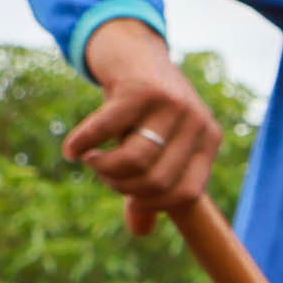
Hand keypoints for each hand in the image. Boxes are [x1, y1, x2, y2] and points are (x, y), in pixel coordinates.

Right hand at [59, 19, 222, 229]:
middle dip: (123, 186)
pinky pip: (105, 130)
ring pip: (135, 161)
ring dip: (105, 169)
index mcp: (209, 141)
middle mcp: (197, 122)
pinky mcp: (140, 88)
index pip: (186, 195)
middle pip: (157, 181)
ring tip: (93, 161)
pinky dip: (83, 144)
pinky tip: (72, 151)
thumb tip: (141, 232)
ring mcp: (171, 103)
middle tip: (105, 173)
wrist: (133, 51)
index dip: (154, 204)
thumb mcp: (157, 147)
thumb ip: (152, 187)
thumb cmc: (145, 110)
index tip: (129, 196)